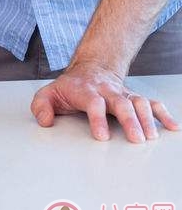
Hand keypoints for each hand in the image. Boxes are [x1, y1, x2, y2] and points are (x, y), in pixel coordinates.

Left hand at [30, 61, 179, 142]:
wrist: (90, 69)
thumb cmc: (69, 87)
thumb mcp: (48, 93)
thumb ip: (41, 106)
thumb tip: (45, 122)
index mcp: (86, 91)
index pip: (93, 103)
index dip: (97, 119)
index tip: (102, 137)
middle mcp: (107, 91)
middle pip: (121, 103)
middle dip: (130, 121)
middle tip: (136, 140)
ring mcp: (123, 94)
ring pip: (139, 103)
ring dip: (147, 120)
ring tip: (151, 138)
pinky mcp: (134, 98)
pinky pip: (152, 104)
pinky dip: (163, 114)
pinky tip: (172, 127)